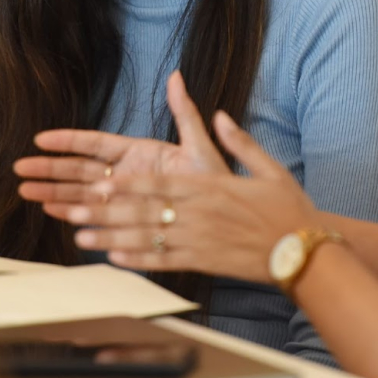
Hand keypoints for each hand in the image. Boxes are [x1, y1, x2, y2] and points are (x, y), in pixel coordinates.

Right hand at [15, 71, 230, 206]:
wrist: (227, 217)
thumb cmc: (214, 181)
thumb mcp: (199, 145)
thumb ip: (184, 111)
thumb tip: (177, 75)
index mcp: (138, 152)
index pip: (94, 144)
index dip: (67, 141)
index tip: (41, 139)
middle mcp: (126, 174)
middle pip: (79, 170)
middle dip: (49, 170)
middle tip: (20, 170)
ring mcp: (124, 198)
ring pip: (81, 194)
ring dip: (53, 193)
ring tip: (26, 193)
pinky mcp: (127, 220)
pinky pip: (96, 217)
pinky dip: (73, 214)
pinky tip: (52, 212)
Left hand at [43, 111, 323, 283]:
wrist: (304, 252)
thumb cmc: (288, 209)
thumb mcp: (269, 167)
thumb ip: (239, 141)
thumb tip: (220, 114)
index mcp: (211, 188)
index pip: (160, 183)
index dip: (127, 183)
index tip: (101, 181)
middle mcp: (199, 214)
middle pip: (143, 210)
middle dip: (105, 210)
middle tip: (73, 209)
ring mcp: (198, 241)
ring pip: (146, 238)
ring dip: (110, 237)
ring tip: (81, 236)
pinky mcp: (203, 263)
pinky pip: (164, 262)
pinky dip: (138, 261)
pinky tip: (115, 259)